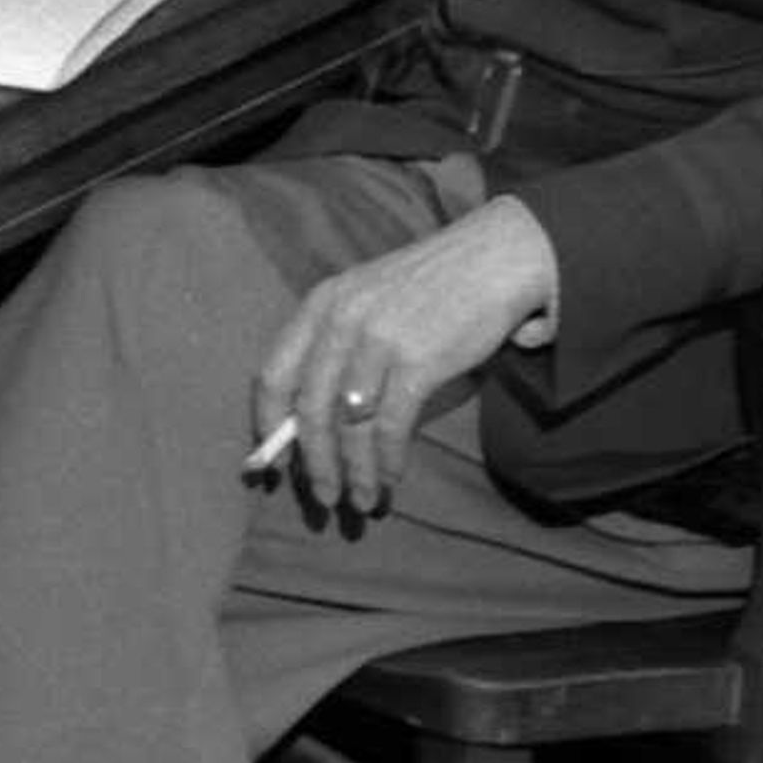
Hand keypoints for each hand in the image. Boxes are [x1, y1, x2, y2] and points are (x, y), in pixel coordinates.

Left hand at [251, 196, 559, 516]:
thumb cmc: (430, 288)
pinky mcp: (418, 361)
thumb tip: (313, 417)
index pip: (273, 374)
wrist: (494, 259)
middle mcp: (340, 321)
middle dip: (313, 463)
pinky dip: (388, 460)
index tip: (274, 463)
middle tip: (323, 501)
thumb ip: (338, 346)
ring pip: (349, 426)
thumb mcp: (368, 301)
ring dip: (354, 472)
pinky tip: (391, 480)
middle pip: (309, 409)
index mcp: (320, 305)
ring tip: (361, 503)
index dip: (268, 425)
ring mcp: (377, 340)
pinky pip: (391, 425)